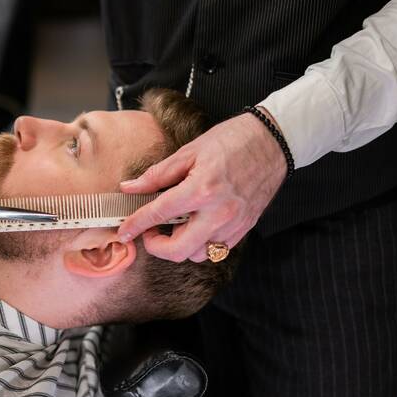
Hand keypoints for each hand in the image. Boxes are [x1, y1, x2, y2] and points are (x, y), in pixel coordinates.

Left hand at [117, 109, 287, 261]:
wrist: (272, 142)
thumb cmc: (232, 141)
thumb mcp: (188, 152)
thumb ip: (156, 175)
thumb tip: (130, 188)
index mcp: (201, 190)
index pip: (158, 214)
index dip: (136, 225)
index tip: (124, 231)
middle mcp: (219, 213)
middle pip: (178, 250)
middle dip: (156, 246)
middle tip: (150, 231)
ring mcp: (234, 225)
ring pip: (197, 254)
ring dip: (180, 245)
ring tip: (177, 223)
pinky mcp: (244, 230)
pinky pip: (216, 250)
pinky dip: (200, 243)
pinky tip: (196, 224)